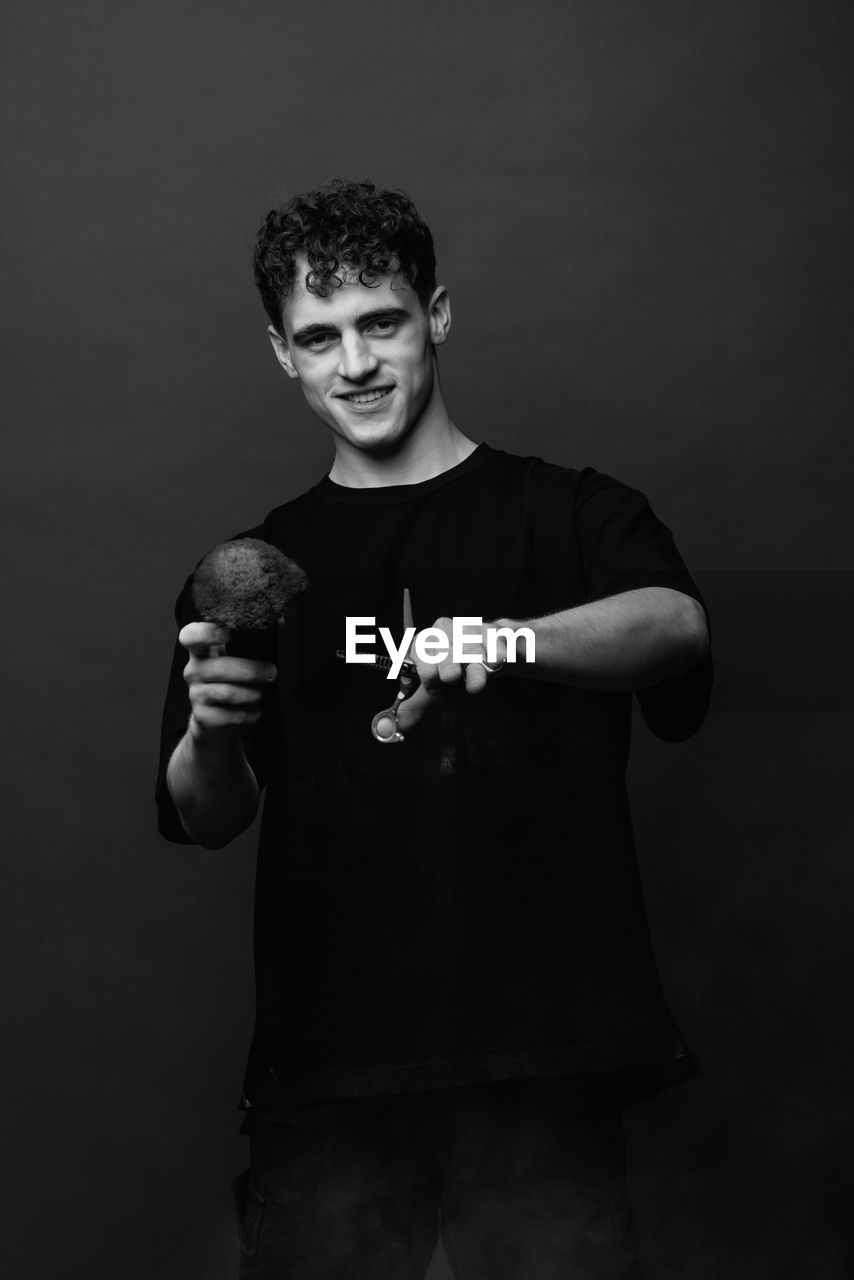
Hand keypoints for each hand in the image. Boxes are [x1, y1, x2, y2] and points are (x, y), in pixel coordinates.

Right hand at [178, 621, 276, 738]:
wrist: (216, 719)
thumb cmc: (231, 680)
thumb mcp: (237, 656)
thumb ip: (253, 638)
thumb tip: (278, 620)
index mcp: (200, 650)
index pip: (190, 636)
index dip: (206, 633)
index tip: (227, 633)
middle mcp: (193, 670)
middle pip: (220, 668)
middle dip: (251, 671)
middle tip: (271, 672)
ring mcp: (195, 694)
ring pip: (229, 693)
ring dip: (253, 694)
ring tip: (261, 694)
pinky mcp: (203, 716)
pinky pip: (233, 715)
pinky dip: (250, 714)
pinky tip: (253, 711)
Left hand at [395, 616, 502, 734]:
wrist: (489, 659)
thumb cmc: (456, 678)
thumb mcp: (433, 694)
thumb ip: (411, 710)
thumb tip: (384, 730)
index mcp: (423, 644)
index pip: (418, 651)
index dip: (425, 667)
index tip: (431, 681)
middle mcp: (442, 631)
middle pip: (442, 644)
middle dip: (445, 661)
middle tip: (450, 677)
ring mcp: (468, 629)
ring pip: (469, 642)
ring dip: (474, 663)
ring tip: (476, 683)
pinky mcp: (493, 630)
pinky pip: (494, 638)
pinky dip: (496, 651)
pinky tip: (497, 662)